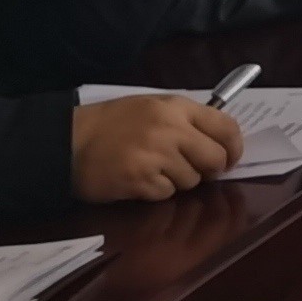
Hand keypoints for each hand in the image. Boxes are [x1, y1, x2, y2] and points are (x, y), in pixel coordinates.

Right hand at [70, 94, 243, 201]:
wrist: (66, 143)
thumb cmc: (110, 123)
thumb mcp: (152, 107)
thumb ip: (186, 120)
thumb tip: (219, 141)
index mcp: (177, 107)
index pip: (227, 127)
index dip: (234, 147)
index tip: (230, 158)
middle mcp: (171, 129)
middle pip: (215, 158)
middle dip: (210, 169)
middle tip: (196, 170)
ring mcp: (156, 156)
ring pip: (191, 180)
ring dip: (179, 180)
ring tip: (155, 170)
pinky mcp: (141, 181)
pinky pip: (167, 193)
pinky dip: (157, 192)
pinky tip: (140, 180)